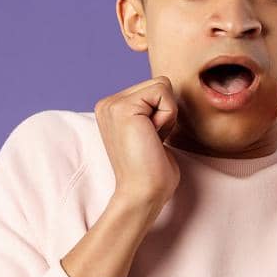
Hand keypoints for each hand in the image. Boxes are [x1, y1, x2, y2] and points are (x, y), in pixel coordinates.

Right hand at [94, 76, 182, 209]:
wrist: (142, 194)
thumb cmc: (153, 170)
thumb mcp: (150, 131)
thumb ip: (152, 110)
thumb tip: (168, 92)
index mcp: (112, 108)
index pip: (155, 88)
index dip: (163, 113)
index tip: (150, 139)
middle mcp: (108, 103)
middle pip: (159, 82)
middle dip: (166, 111)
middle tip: (152, 140)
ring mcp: (112, 104)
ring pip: (162, 85)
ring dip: (167, 114)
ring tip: (151, 139)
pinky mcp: (123, 108)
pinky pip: (163, 92)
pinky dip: (167, 116)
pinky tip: (153, 137)